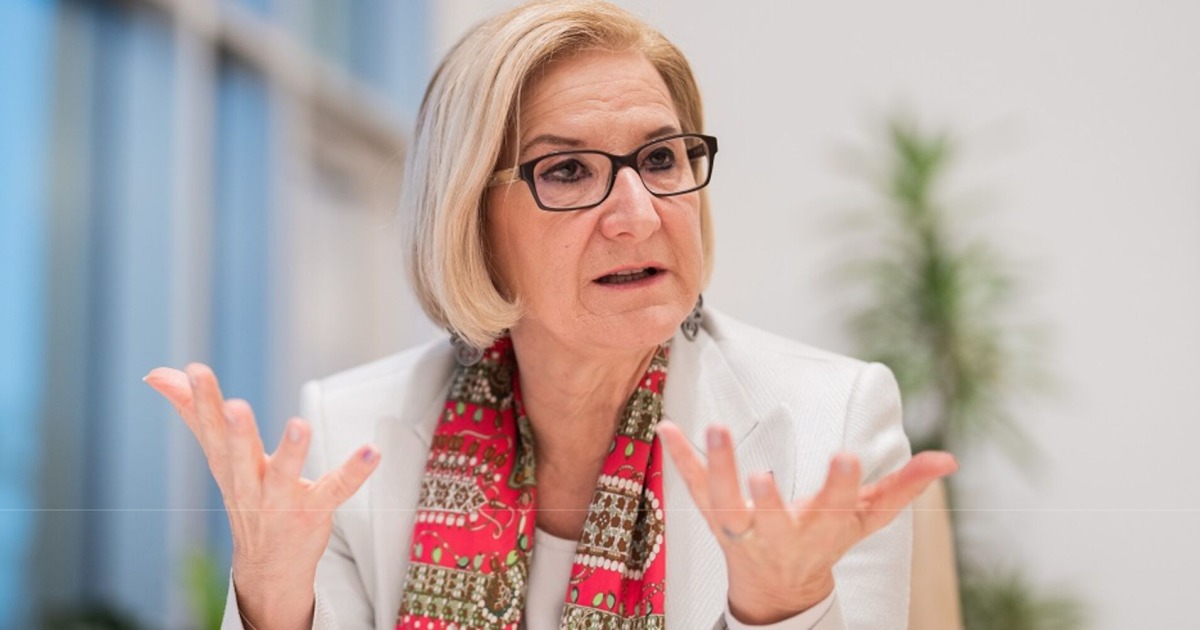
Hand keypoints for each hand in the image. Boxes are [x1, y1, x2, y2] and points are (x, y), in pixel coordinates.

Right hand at [145, 364, 380, 629]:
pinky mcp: (314, 510)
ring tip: (299, 425)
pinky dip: (354, 472)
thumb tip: (157, 374)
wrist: (267, 566)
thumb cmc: (245, 496)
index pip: (210, 430)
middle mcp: (250, 483)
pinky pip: (337, 489)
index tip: (196, 370)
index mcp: (227, 465)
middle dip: (236, 432)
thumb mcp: (219, 457)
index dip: (201, 401)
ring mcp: (282, 500)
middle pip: (238, 455)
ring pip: (283, 476)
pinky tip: (371, 452)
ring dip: (291, 452)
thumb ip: (193, 413)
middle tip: (234, 406)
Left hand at [657, 421, 956, 624]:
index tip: (846, 456)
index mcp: (822, 530)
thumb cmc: (826, 541)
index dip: (842, 484)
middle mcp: (779, 534)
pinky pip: (692, 487)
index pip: (838, 507)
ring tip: (713, 428)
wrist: (777, 587)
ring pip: (725, 503)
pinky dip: (679, 459)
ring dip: (718, 467)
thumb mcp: (867, 519)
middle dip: (767, 500)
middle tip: (760, 474)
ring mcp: (741, 527)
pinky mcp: (714, 517)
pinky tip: (667, 428)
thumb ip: (904, 487)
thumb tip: (949, 459)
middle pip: (770, 519)